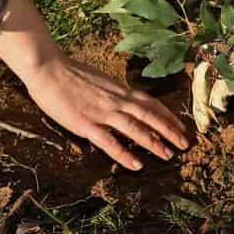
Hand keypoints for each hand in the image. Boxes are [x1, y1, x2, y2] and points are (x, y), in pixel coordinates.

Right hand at [23, 55, 188, 170]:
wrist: (49, 69)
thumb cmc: (73, 74)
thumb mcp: (101, 81)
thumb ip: (115, 92)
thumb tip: (127, 100)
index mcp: (119, 90)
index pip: (150, 103)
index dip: (167, 115)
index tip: (181, 126)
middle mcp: (116, 101)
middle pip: (149, 116)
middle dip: (169, 130)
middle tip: (185, 143)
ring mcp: (102, 112)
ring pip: (134, 128)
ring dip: (153, 142)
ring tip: (168, 155)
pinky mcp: (86, 123)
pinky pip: (109, 141)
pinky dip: (124, 153)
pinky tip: (136, 165)